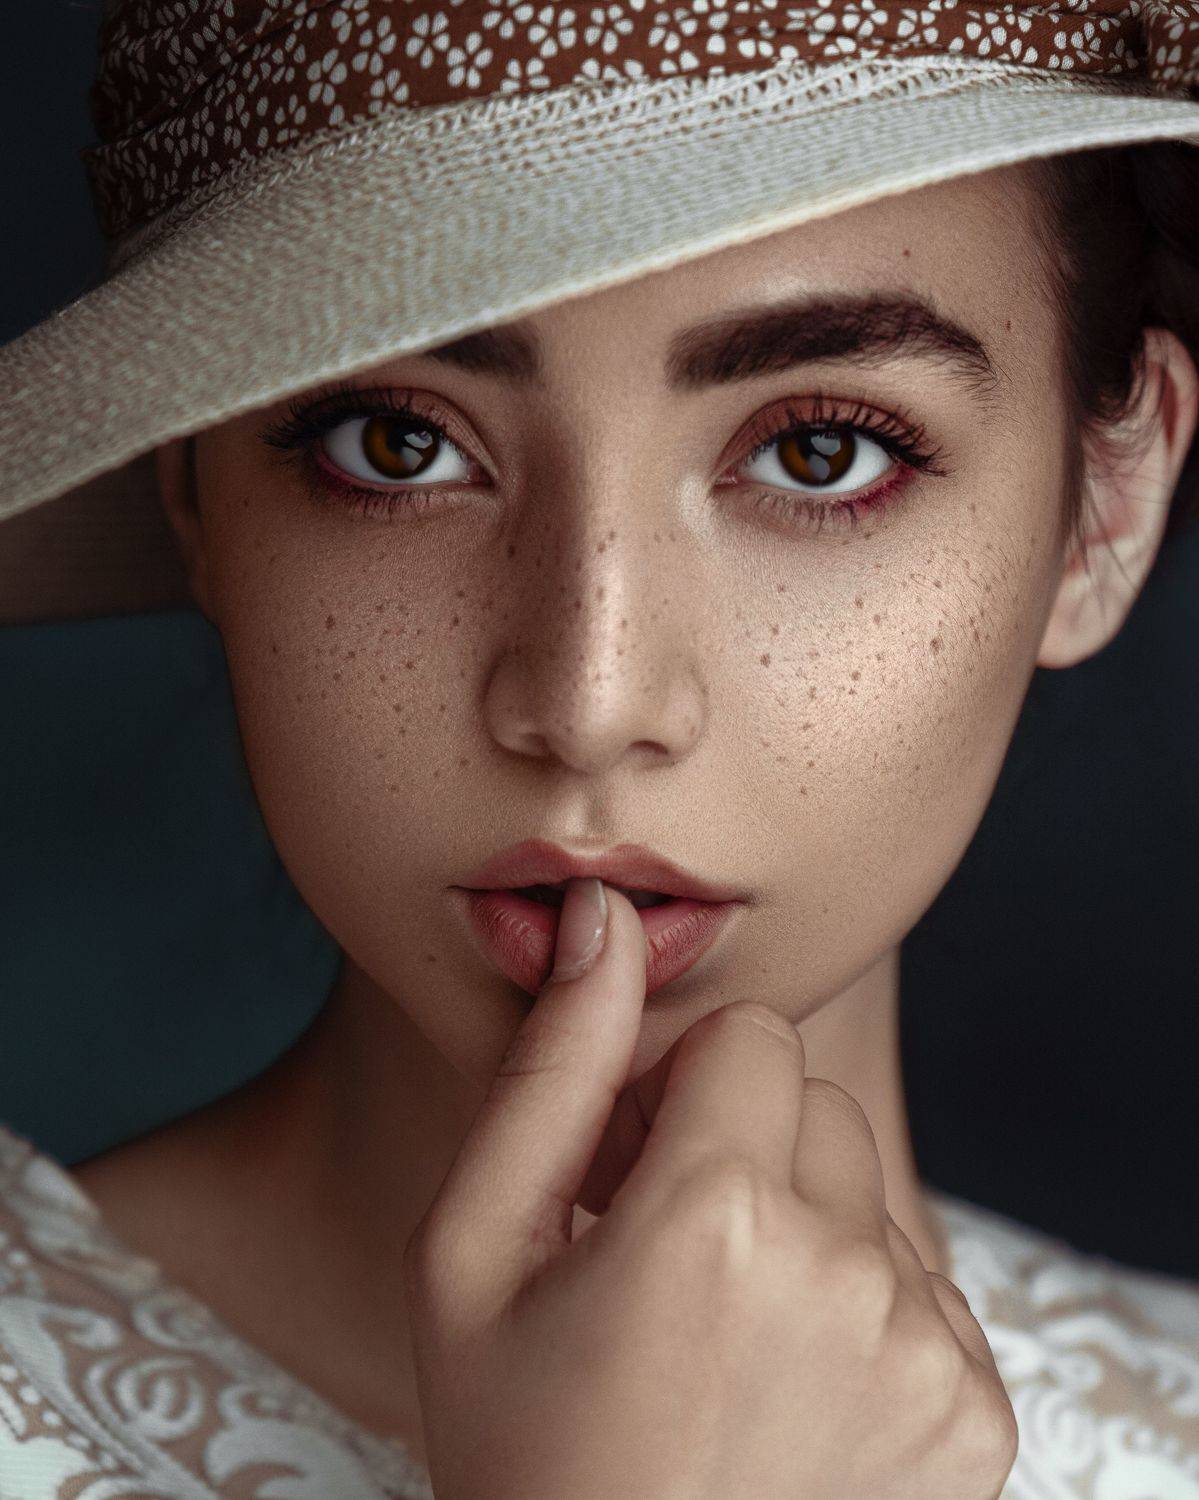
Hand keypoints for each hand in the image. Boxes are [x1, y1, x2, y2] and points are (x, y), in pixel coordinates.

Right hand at [403, 879, 1017, 1498]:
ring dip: (797, 1224)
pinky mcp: (974, 1415)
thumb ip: (549, 1070)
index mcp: (716, 1216)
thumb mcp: (471, 1254)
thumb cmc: (519, 1449)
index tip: (624, 1174)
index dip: (673, 1089)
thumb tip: (604, 916)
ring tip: (716, 1325)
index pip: (751, 1033)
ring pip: (864, 1189)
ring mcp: (924, 1353)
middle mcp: (847, 1274)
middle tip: (659, 1249)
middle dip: (735, 1145)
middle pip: (812, 1100)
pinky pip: (918, 1282)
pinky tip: (781, 1382)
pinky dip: (856, 1306)